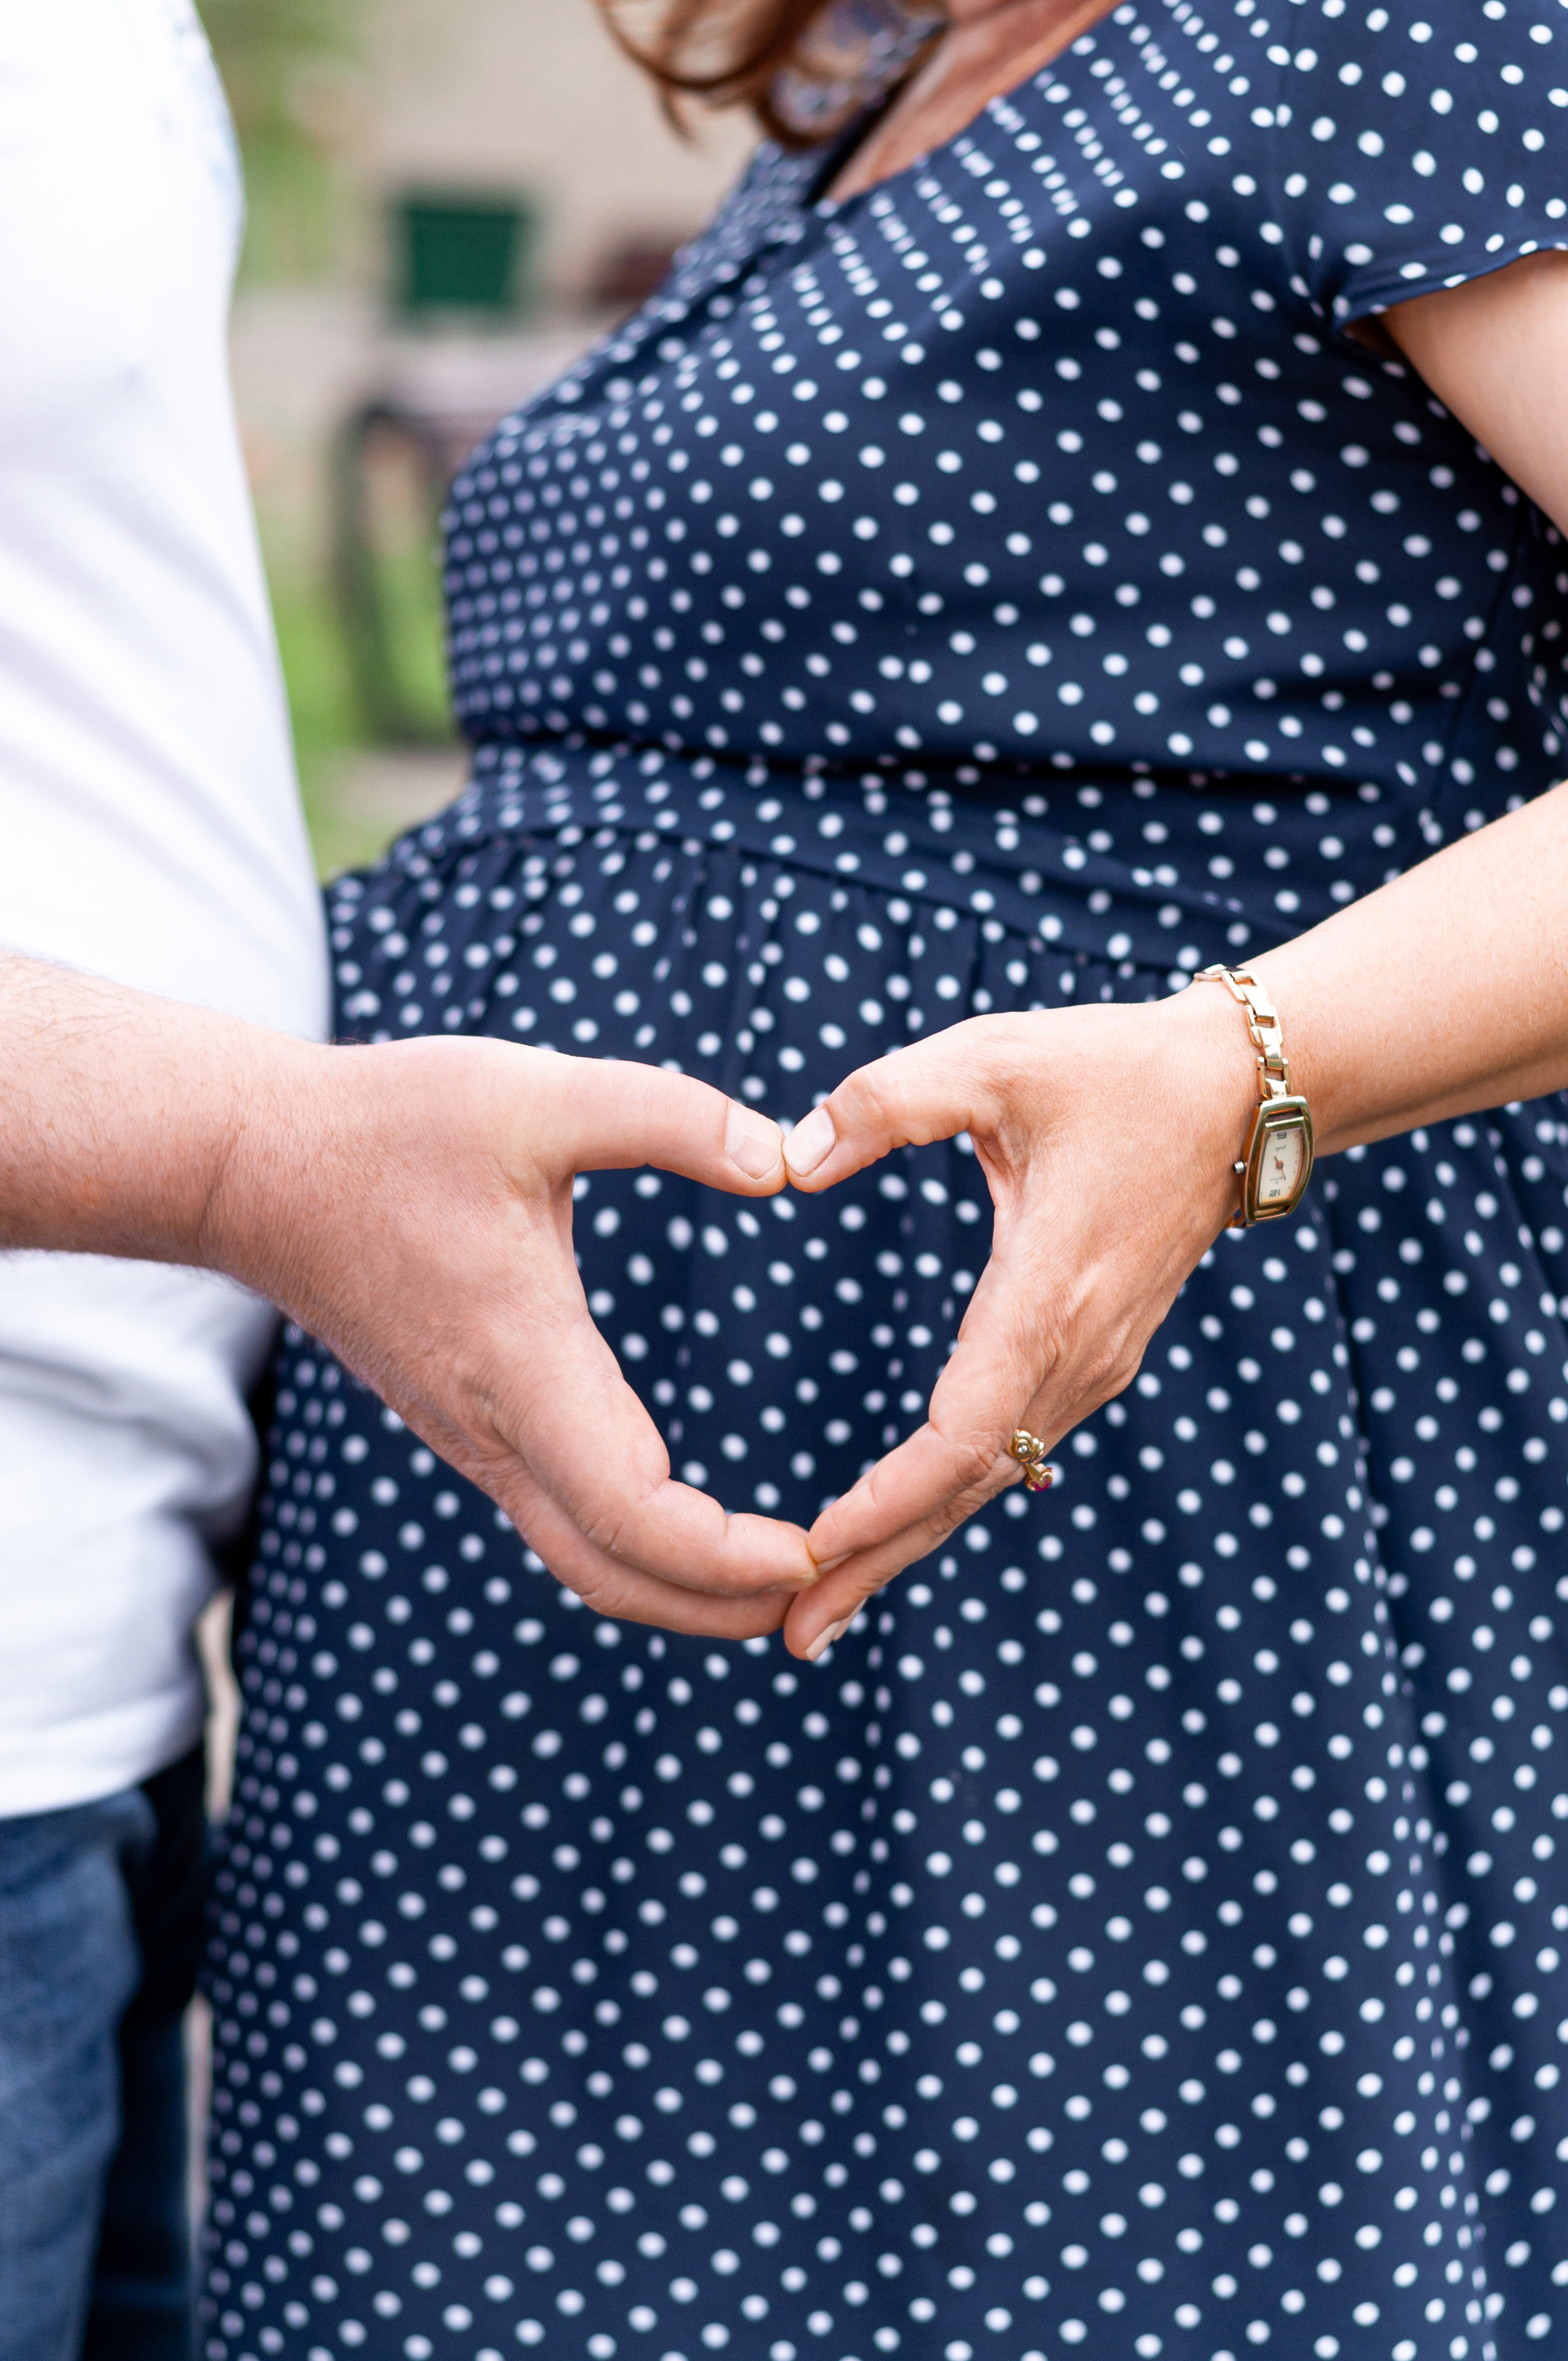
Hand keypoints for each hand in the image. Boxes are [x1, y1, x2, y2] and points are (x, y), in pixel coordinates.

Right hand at [206, 1036, 818, 1635]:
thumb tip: (786, 1155)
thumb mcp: (538, 1094)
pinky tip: (697, 1529)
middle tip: (828, 1590)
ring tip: (784, 1575)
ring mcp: (474, 1438)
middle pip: (616, 1575)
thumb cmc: (391, 1127)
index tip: (815, 1546)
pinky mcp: (468, 1424)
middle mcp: (495, 1428)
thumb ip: (671, 1117)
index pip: (634, 1514)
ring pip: (586, 1560)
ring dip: (686, 1588)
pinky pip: (562, 1520)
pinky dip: (639, 1548)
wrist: (254, 1168)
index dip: (727, 1555)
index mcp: (521, 1365)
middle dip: (726, 1603)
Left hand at [775, 988, 1256, 1655]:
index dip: (890, 1498)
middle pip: (969, 1487)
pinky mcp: (1093, 1357)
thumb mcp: (991, 1058)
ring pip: (992, 1480)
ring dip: (907, 1543)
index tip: (815, 1547)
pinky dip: (946, 1499)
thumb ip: (886, 1100)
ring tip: (821, 1611)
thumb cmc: (1110, 1068)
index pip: (963, 1433)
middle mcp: (1078, 1353)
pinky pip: (1012, 1449)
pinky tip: (893, 1533)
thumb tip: (791, 1157)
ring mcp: (1093, 1365)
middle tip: (793, 1635)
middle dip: (879, 1562)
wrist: (1237, 1093)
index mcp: (1049, 1296)